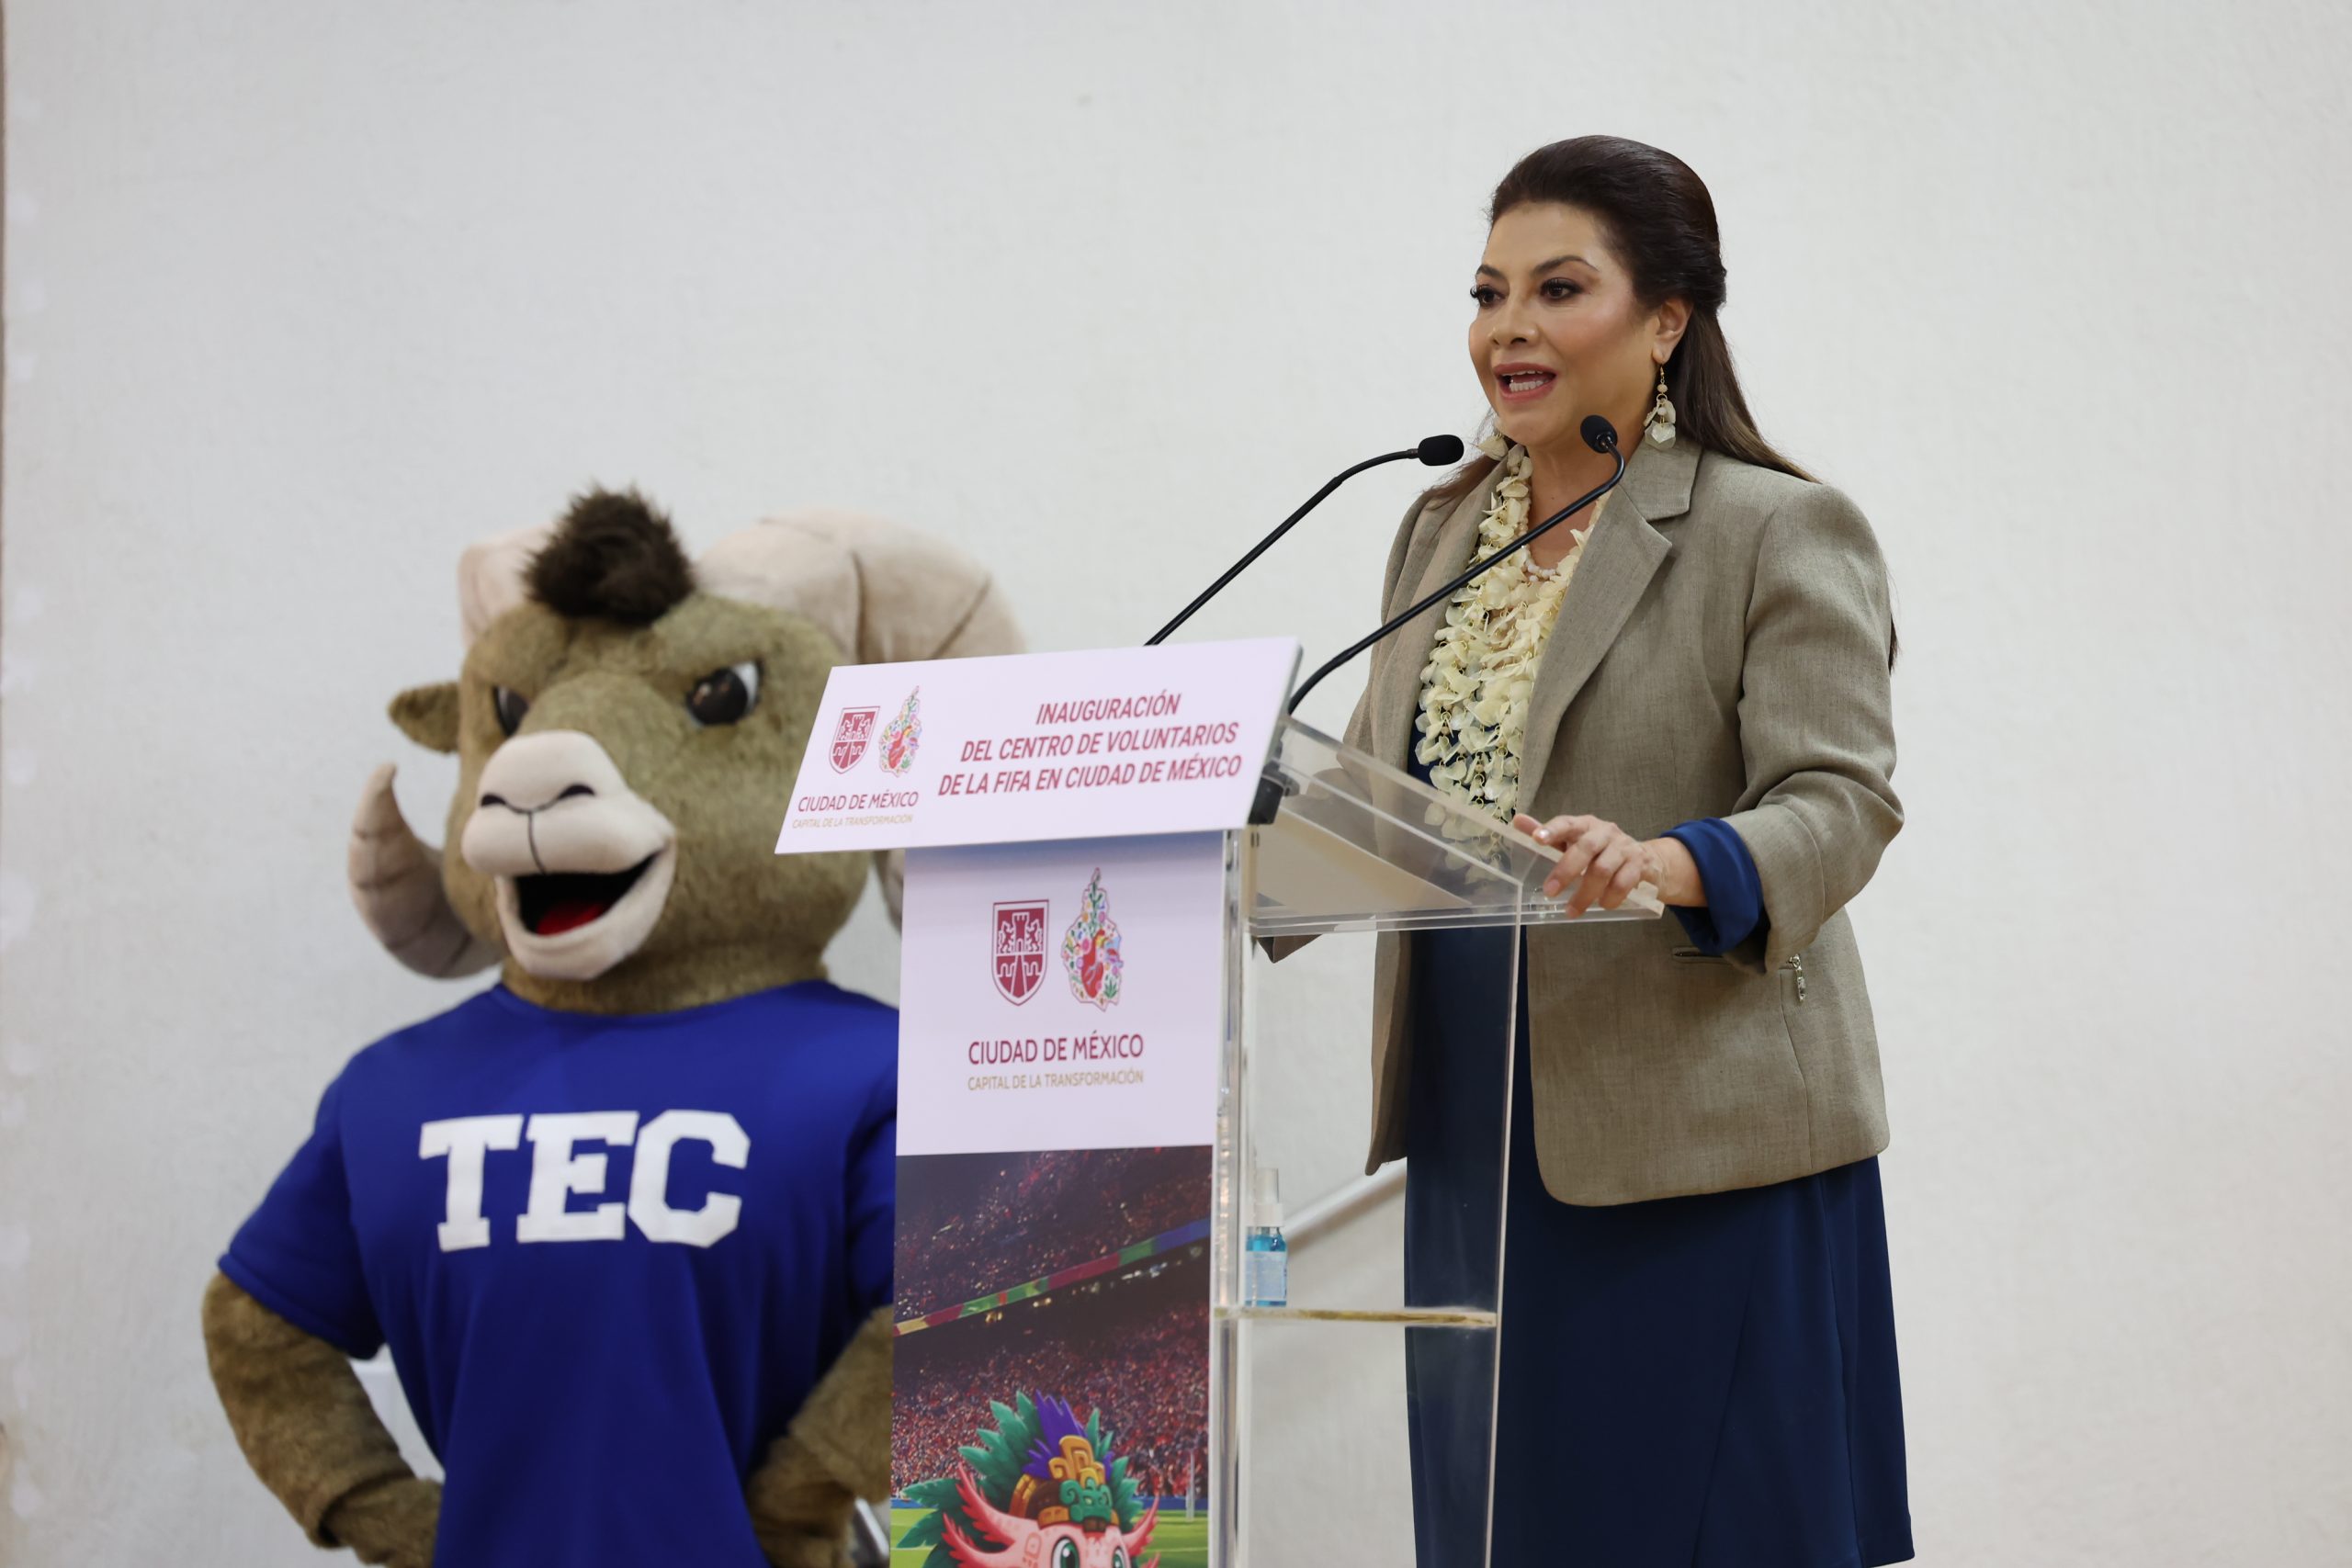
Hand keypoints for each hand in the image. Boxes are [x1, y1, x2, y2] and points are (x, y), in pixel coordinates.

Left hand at [1513, 812, 1660, 914]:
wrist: (1648, 860)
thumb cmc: (1602, 851)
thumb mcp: (1576, 841)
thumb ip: (1550, 835)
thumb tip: (1518, 822)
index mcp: (1586, 825)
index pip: (1568, 823)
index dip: (1552, 830)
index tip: (1537, 839)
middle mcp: (1606, 832)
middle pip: (1586, 848)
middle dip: (1565, 871)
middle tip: (1549, 892)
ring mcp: (1624, 848)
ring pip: (1603, 869)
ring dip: (1585, 893)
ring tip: (1571, 911)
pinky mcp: (1639, 864)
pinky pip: (1623, 883)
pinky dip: (1610, 898)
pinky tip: (1602, 906)